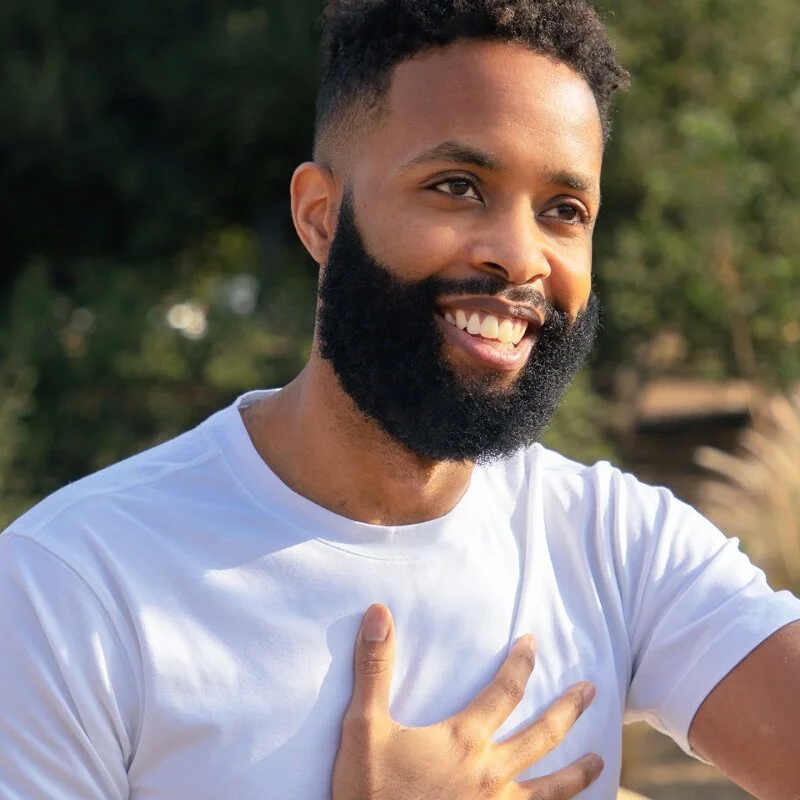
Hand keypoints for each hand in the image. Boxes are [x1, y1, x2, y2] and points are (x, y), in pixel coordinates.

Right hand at [332, 604, 601, 799]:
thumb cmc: (368, 790)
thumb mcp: (363, 726)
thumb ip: (374, 669)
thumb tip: (378, 612)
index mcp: (464, 741)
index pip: (505, 691)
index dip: (521, 663)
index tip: (533, 642)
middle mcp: (491, 775)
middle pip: (543, 735)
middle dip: (569, 709)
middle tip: (591, 690)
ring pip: (551, 790)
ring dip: (578, 772)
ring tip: (599, 760)